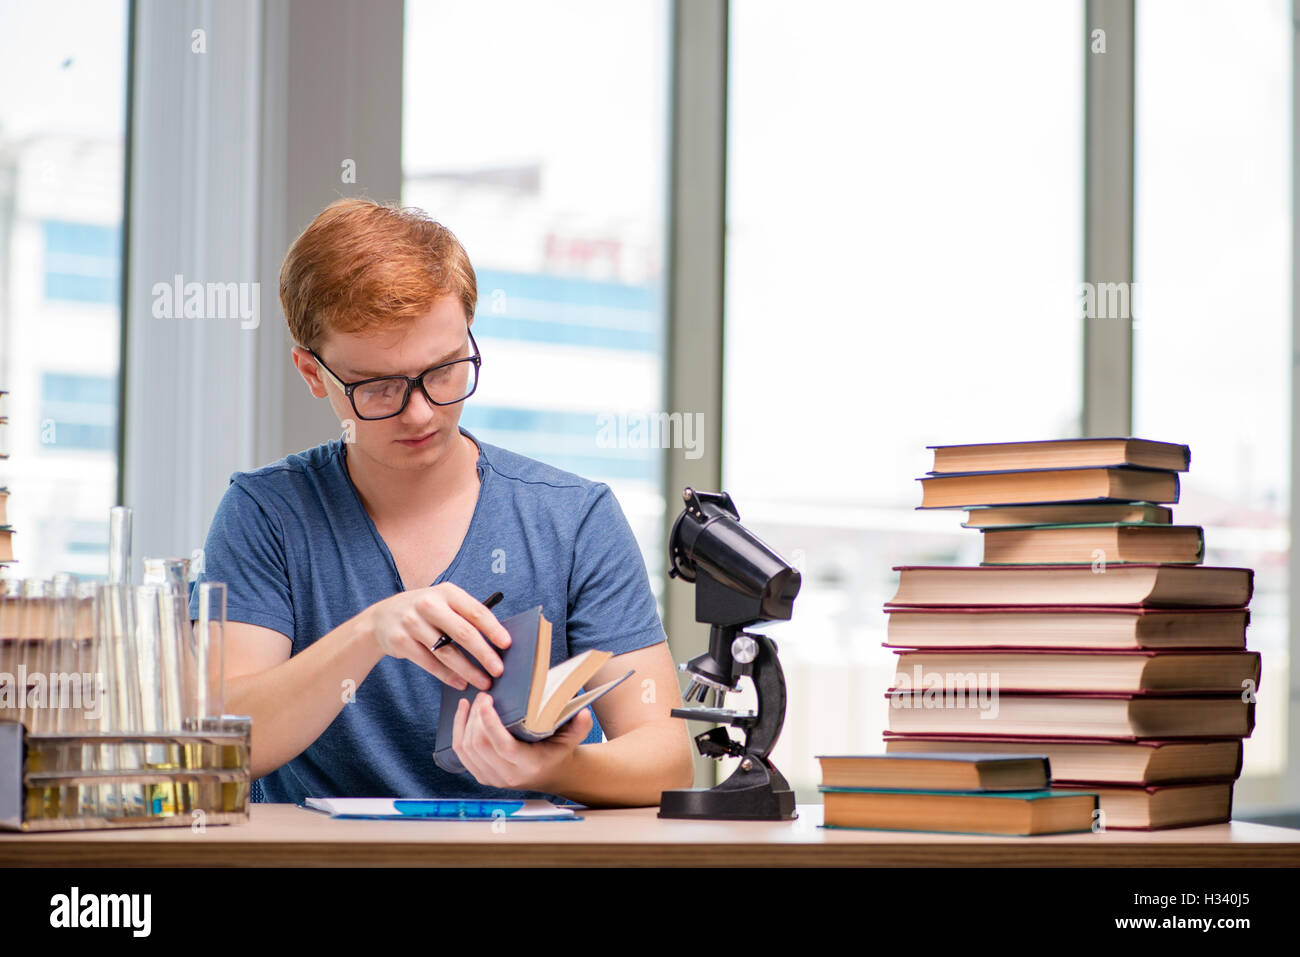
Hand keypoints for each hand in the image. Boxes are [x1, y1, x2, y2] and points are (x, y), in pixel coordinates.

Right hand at [366, 582, 511, 690]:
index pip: (476, 611)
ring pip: (446, 652)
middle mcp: (429, 604)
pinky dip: (448, 676)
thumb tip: (497, 641)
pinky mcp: (400, 641)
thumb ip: (465, 616)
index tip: (507, 644)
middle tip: (498, 670)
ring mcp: (412, 622)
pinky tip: (461, 683)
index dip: (493, 629)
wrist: (382, 618)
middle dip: (484, 654)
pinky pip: (429, 663)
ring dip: (468, 670)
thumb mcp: (443, 603)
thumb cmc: (424, 612)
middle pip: (463, 632)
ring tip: (483, 682)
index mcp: (446, 592)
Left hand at [452, 692, 591, 791]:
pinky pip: (462, 755)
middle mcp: (507, 775)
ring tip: (471, 702)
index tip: (486, 701)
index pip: (502, 746)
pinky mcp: (482, 776)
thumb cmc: (559, 751)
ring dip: (465, 723)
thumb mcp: (572, 739)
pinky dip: (458, 732)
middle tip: (482, 696)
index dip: (490, 723)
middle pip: (480, 745)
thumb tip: (583, 712)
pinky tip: (462, 714)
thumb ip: (579, 726)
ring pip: (467, 749)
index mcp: (528, 765)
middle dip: (476, 717)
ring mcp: (492, 778)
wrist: (552, 774)